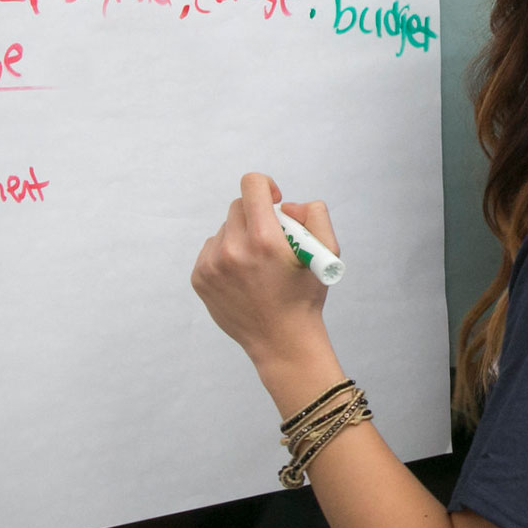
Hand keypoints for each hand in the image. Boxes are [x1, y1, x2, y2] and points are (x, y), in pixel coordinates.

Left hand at [191, 173, 341, 373]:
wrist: (281, 342)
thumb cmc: (305, 297)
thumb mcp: (326, 253)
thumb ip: (314, 215)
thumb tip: (287, 206)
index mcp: (264, 240)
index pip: (252, 185)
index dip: (266, 187)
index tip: (275, 202)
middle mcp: (233, 249)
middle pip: (238, 207)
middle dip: (256, 216)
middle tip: (271, 240)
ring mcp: (212, 265)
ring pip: (224, 229)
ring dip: (240, 237)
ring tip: (257, 264)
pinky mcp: (200, 278)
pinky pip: (211, 249)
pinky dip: (226, 254)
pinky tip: (242, 275)